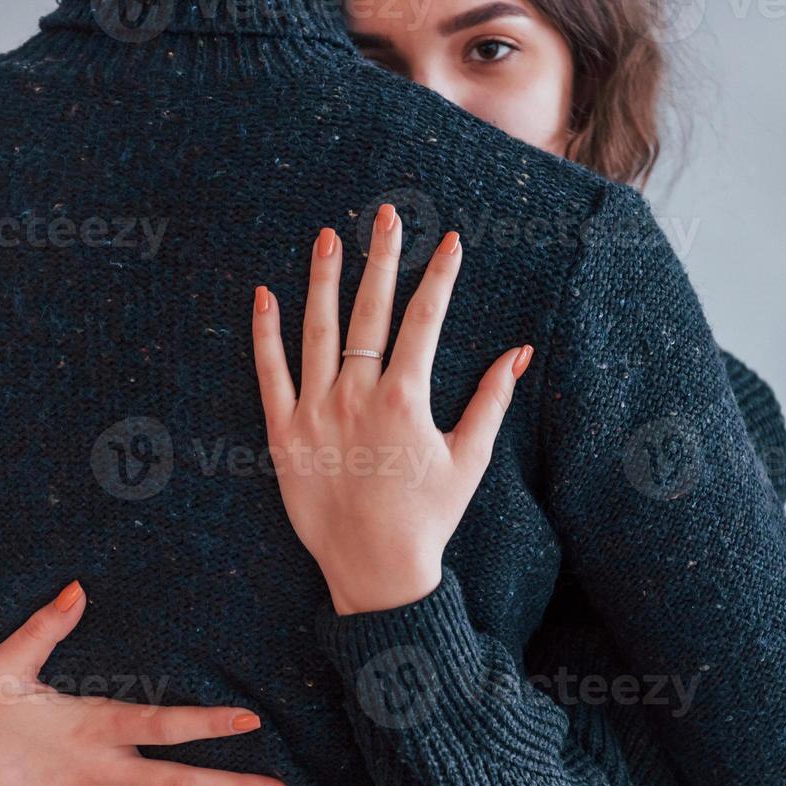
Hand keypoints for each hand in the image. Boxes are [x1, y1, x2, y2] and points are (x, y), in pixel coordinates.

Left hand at [251, 204, 532, 614]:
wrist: (376, 571)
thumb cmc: (429, 517)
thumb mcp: (469, 458)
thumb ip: (492, 400)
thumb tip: (519, 352)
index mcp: (405, 399)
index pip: (424, 320)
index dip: (440, 277)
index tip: (450, 241)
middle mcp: (357, 397)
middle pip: (371, 311)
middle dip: (382, 258)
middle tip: (386, 215)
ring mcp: (316, 413)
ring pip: (318, 331)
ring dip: (324, 280)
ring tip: (328, 236)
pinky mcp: (284, 435)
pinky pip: (270, 374)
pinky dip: (265, 334)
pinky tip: (265, 295)